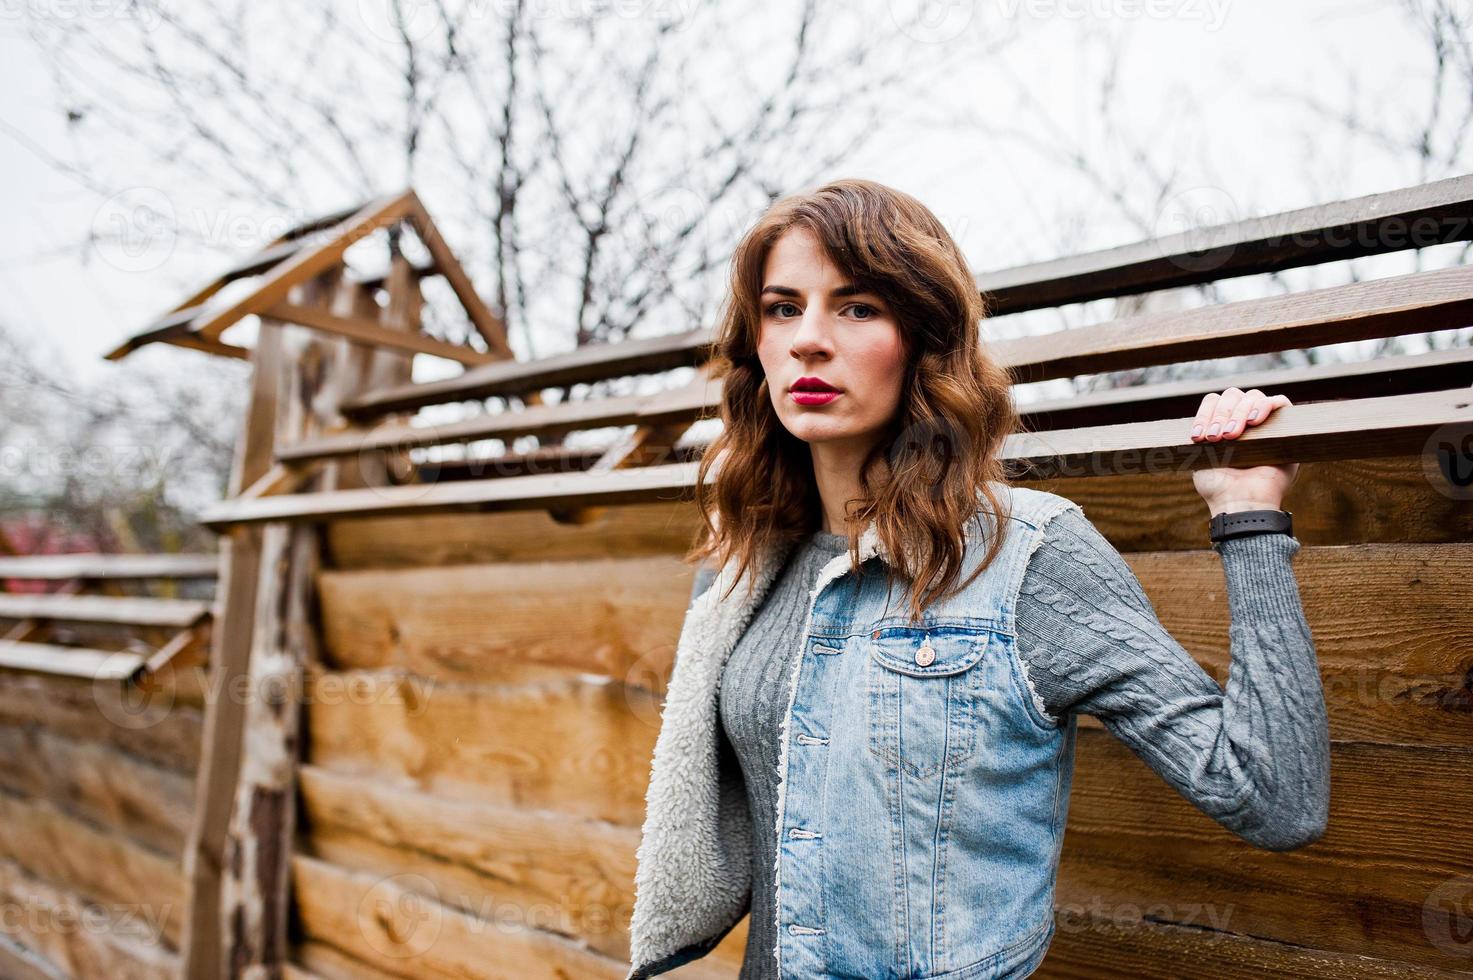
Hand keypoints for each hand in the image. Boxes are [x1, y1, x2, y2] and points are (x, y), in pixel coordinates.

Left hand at [1189, 387, 1299, 515]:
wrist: (1241, 503)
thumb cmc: (1219, 487)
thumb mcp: (1200, 456)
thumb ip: (1201, 432)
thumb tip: (1200, 416)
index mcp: (1223, 426)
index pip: (1214, 401)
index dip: (1204, 414)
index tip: (1197, 437)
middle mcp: (1245, 422)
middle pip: (1232, 395)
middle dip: (1221, 414)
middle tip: (1217, 437)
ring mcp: (1266, 424)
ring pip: (1252, 397)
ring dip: (1238, 413)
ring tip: (1232, 436)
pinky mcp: (1286, 428)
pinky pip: (1280, 402)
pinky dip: (1265, 406)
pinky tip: (1254, 422)